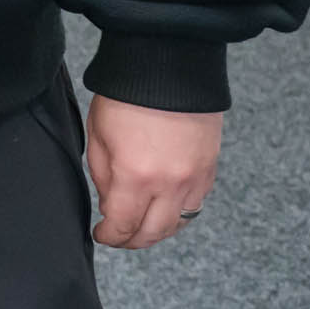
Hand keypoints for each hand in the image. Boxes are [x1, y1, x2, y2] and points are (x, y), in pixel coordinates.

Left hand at [84, 94, 220, 248]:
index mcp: (135, 175)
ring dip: (158, 231)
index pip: (123, 225)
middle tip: (119, 237)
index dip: (110, 236)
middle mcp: (170, 184)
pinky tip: (164, 210)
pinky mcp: (210, 170)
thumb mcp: (99, 136)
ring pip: (178, 224)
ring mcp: (195, 179)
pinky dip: (179, 215)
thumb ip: (104, 177)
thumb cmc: (126, 97)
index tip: (101, 235)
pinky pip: (195, 206)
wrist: (168, 67)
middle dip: (133, 240)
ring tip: (140, 227)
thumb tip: (112, 207)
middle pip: (154, 233)